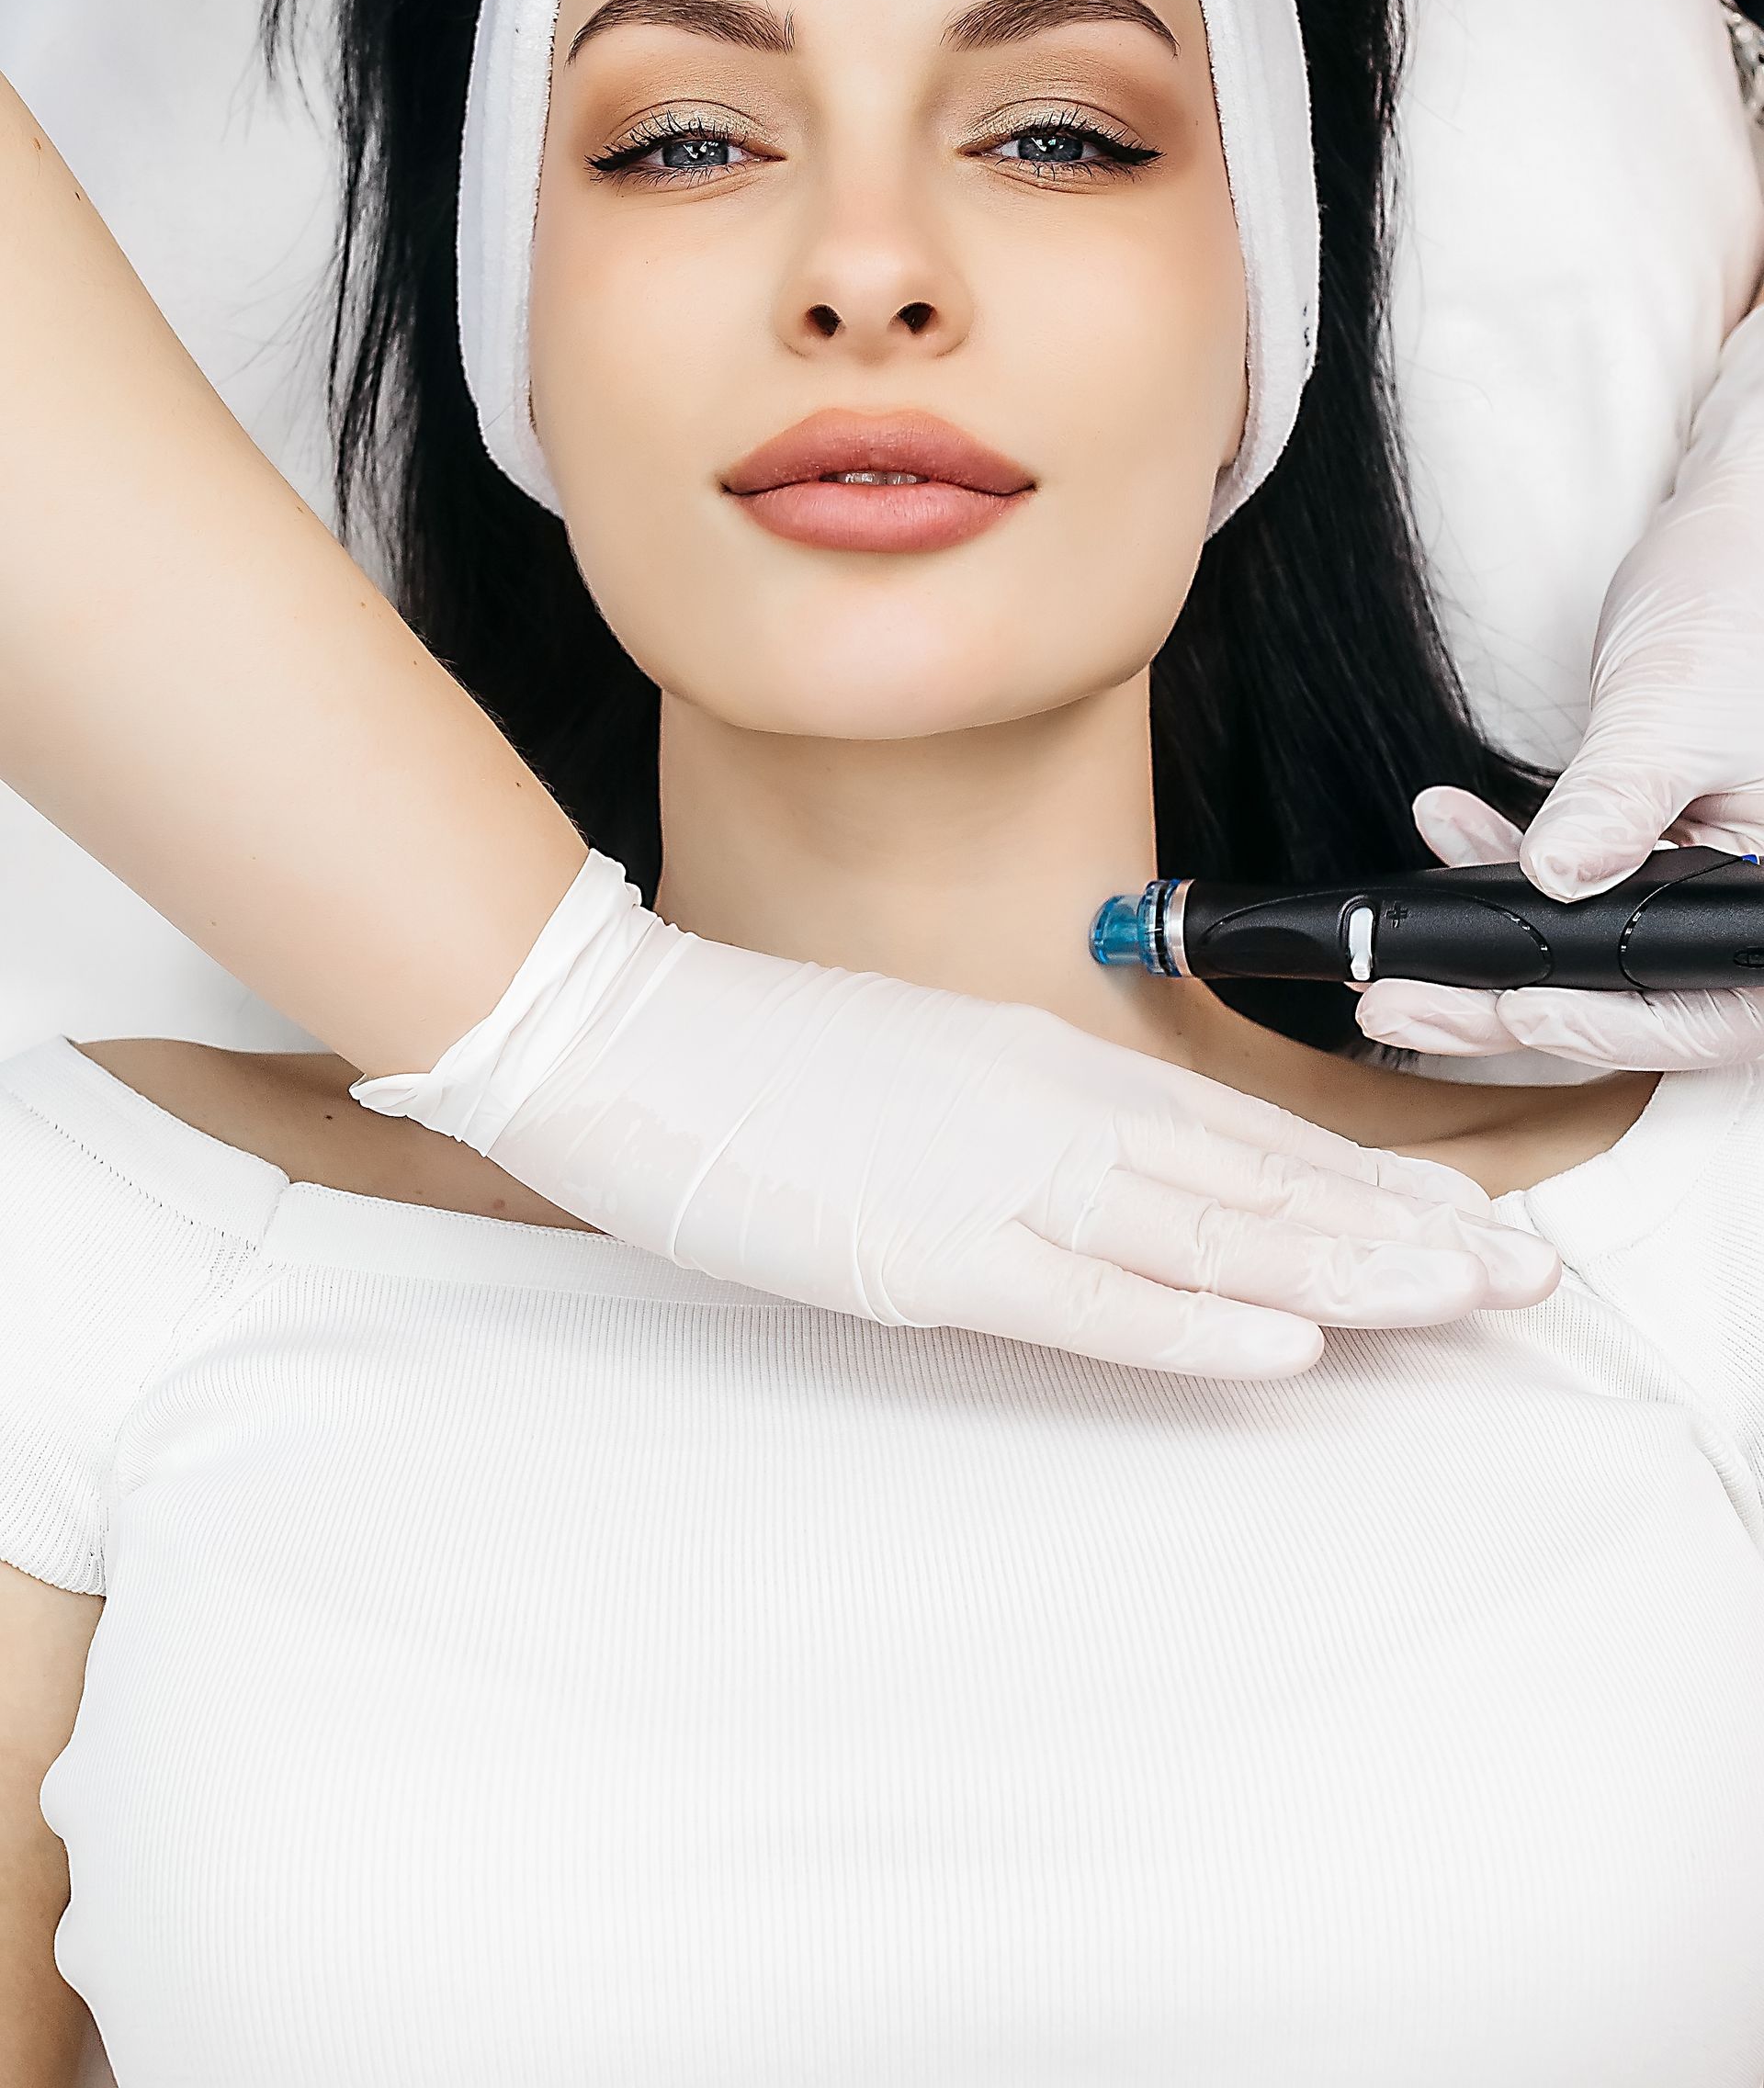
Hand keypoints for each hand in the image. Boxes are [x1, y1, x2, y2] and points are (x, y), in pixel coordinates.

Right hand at [352, 855, 1558, 1382]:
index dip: (1358, 1182)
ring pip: (1209, 1230)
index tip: (1455, 1219)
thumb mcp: (919, 1067)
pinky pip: (1089, 1295)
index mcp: (1045, 1064)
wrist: (619, 1029)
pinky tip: (1285, 1346)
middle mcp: (1050, 1107)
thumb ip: (1018, 1114)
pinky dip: (1195, 1322)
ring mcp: (996, 1177)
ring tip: (1461, 1303)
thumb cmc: (753, 1057)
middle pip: (1258, 1180)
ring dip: (1347, 1272)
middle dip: (1399, 1232)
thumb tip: (1098, 1165)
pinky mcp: (930, 1247)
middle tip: (1519, 1277)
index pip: (1238, 1133)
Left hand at [1357, 308, 1763, 1074]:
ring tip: (1390, 957)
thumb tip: (1556, 880)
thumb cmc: (1736, 602)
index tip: (1520, 1012)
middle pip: (1637, 1000)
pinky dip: (1504, 878)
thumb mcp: (1675, 706)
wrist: (1729, 540)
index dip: (1616, 1024)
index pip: (1713, 1008)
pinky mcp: (1651, 854)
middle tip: (1400, 1006)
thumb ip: (1617, 802)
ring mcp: (1701, 882)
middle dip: (1513, 1008)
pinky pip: (1573, 898)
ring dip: (1489, 952)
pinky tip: (1446, 835)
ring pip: (1590, 960)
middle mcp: (1749, 906)